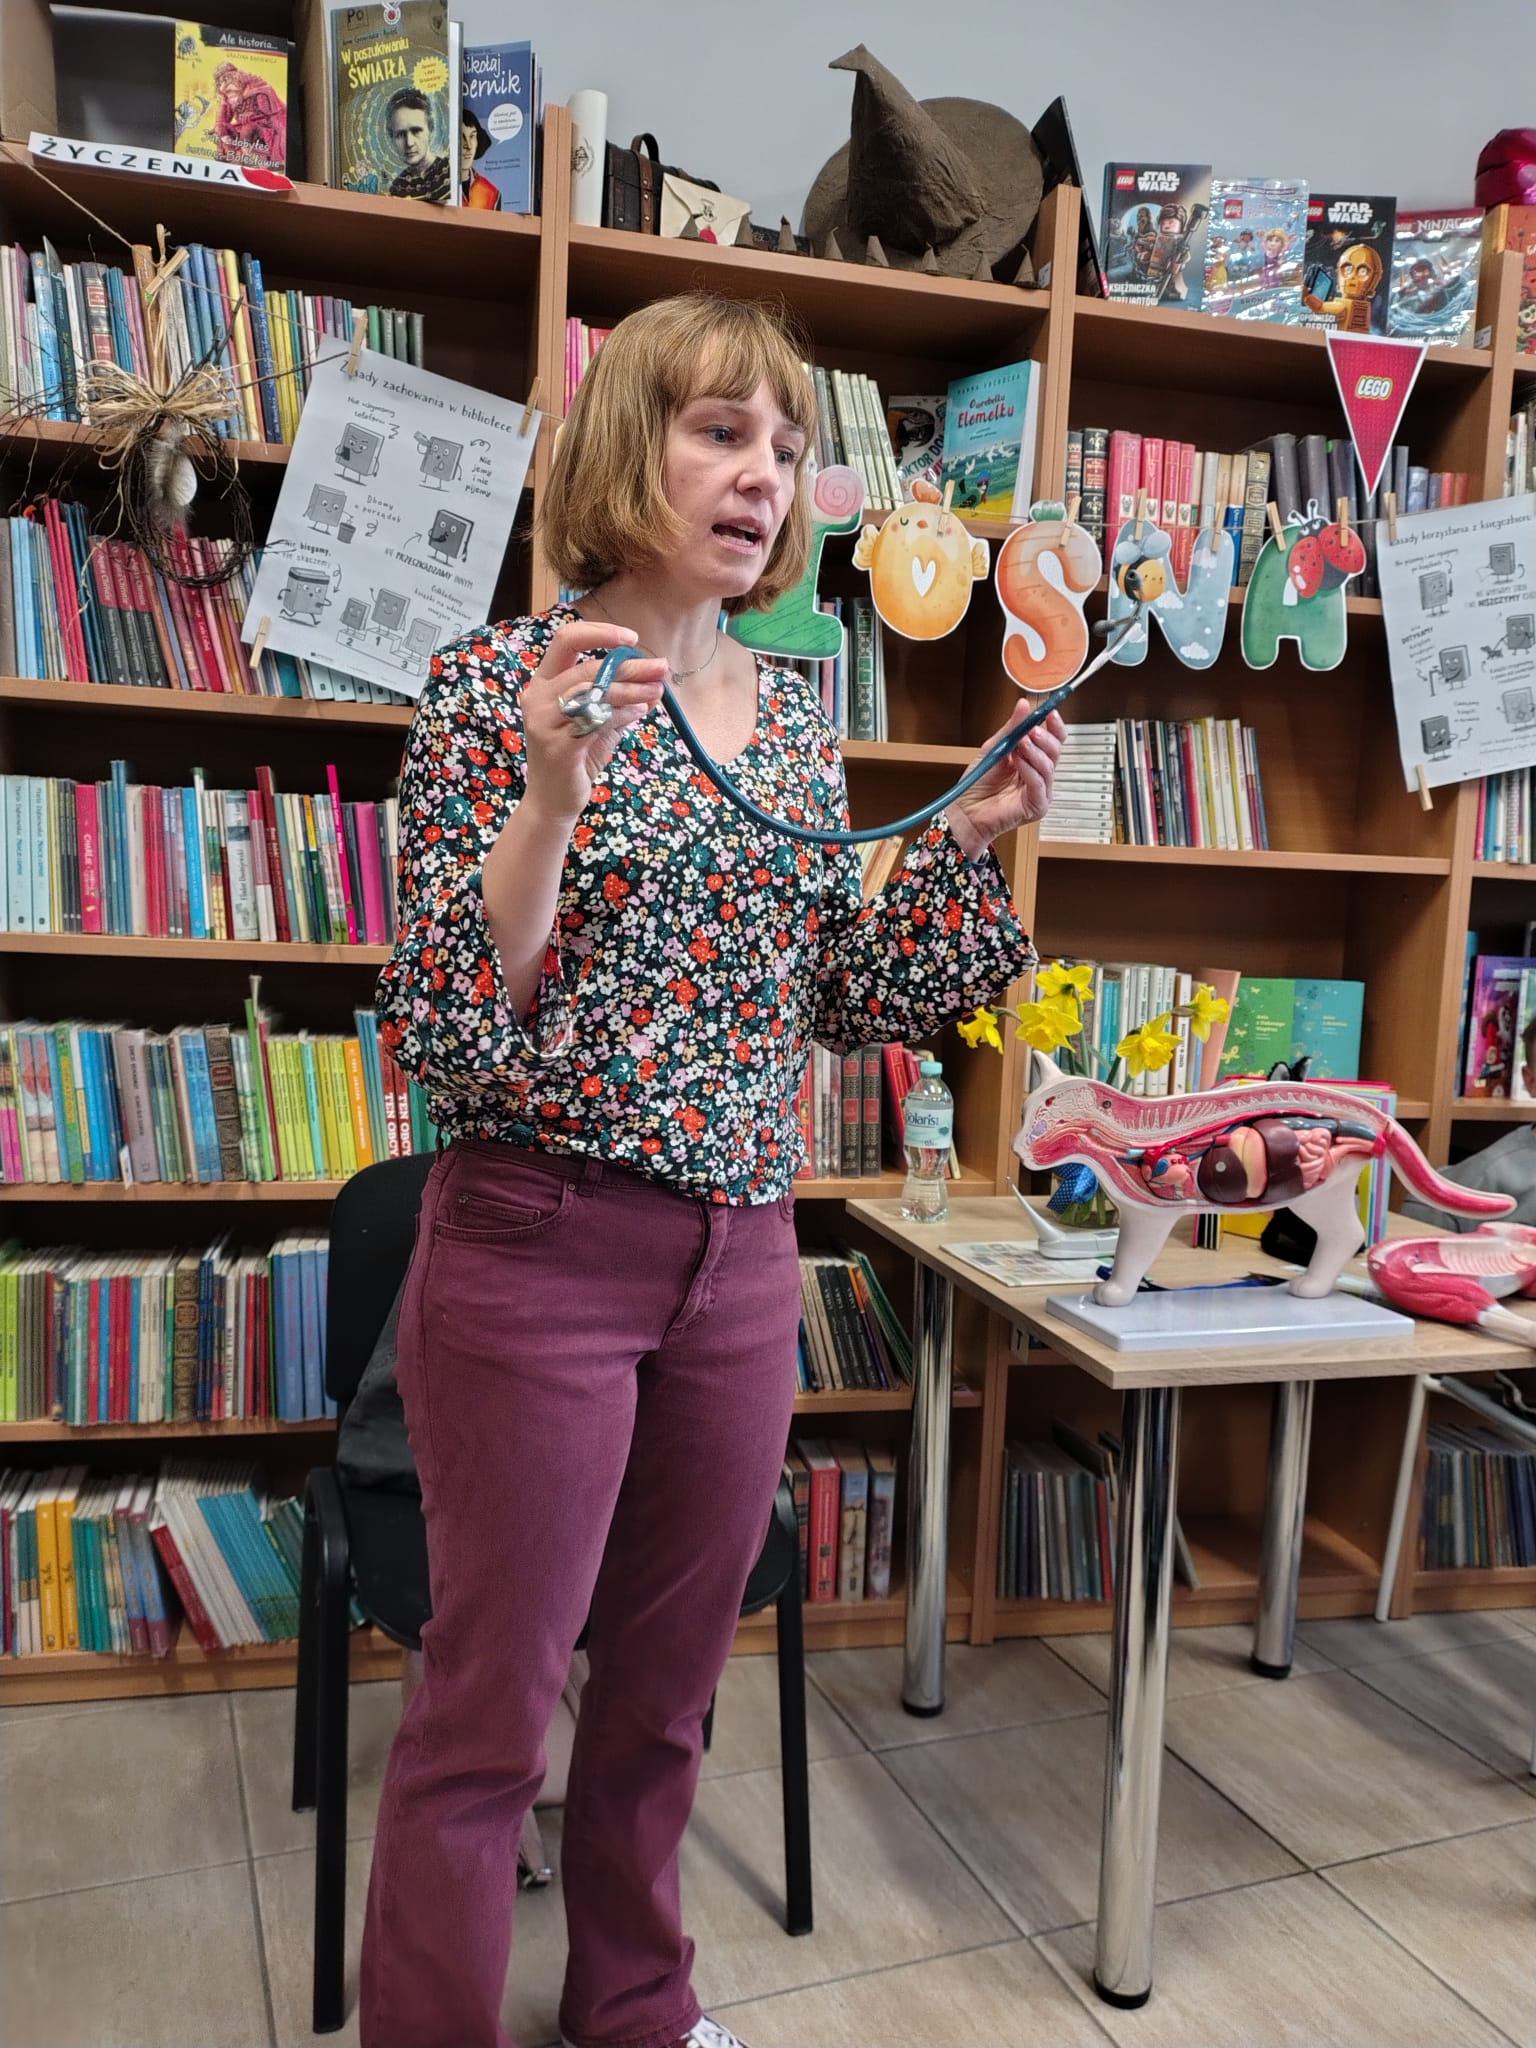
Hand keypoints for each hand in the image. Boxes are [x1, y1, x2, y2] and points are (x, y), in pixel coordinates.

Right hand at [521, 622, 668, 824]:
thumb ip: (619, 700)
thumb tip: (654, 681)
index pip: (566, 640)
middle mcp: (538, 698)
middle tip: (660, 668)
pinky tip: (641, 711)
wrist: (553, 802)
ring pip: (594, 693)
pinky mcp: (558, 747)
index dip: (600, 633)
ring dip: (632, 689)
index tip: (632, 639)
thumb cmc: (575, 758)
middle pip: (588, 668)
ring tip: (657, 690)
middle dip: (629, 666)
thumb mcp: (598, 722)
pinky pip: (597, 721)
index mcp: (543, 683)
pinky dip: (623, 713)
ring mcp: (544, 723)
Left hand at [949, 703, 1064, 860]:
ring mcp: (1041, 791)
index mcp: (1033, 759)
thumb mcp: (994, 747)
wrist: (966, 810)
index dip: (1054, 726)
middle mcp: (1039, 775)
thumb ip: (1012, 728)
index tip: (1050, 713)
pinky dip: (1030, 770)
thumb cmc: (978, 783)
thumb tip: (1024, 704)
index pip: (1053, 740)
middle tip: (1031, 731)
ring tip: (1021, 744)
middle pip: (1055, 752)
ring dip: (1035, 752)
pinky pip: (1039, 784)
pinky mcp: (1037, 806)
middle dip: (1045, 738)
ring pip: (1049, 767)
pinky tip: (1019, 762)